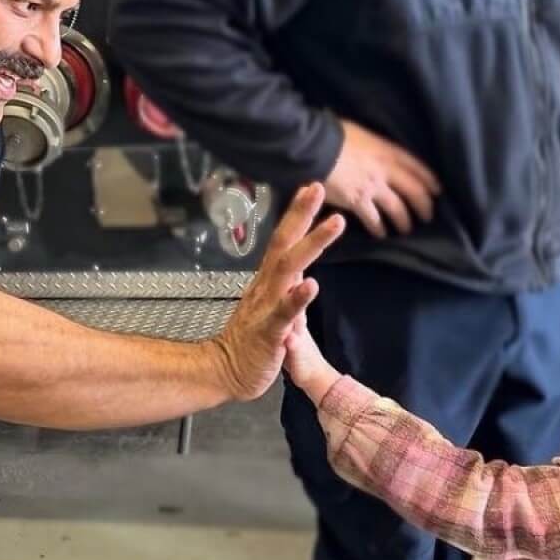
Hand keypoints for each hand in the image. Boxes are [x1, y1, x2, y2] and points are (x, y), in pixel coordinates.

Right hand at [212, 183, 344, 400]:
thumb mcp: (272, 308)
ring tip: (334, 223)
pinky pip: (284, 313)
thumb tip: (301, 268)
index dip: (296, 215)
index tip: (310, 188)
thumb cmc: (251, 341)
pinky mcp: (269, 333)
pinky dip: (297, 298)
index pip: (283, 242)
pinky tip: (311, 284)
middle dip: (302, 215)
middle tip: (317, 187)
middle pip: (284, 244)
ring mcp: (266, 308)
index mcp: (268, 282)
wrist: (225, 372)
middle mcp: (266, 288)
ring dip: (312, 244)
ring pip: (289, 270)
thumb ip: (285, 287)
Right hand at [324, 119, 441, 237]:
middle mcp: (385, 170)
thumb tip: (372, 150)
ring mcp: (373, 187)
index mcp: (388, 150)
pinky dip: (378, 227)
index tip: (436, 190)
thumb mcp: (361, 133)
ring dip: (404, 221)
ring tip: (406, 229)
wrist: (315, 147)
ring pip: (397, 208)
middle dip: (424, 205)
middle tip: (427, 216)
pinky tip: (380, 234)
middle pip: (414, 190)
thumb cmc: (333, 134)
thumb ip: (372, 145)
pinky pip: (373, 218)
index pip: (416, 167)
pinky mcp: (357, 201)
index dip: (429, 180)